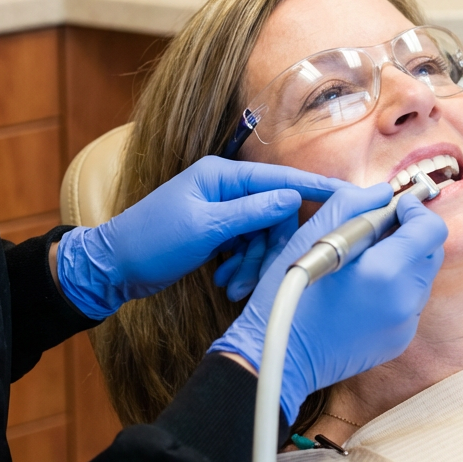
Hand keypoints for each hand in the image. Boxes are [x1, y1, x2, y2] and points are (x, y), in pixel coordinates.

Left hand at [55, 156, 355, 319]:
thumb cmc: (152, 243)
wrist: (113, 268)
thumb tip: (292, 197)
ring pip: (262, 233)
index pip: (280, 179)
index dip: (315, 188)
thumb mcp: (204, 228)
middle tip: (259, 276)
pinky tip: (226, 282)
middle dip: (270, 247)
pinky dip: (242, 265)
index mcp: (222, 175)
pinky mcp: (216, 231)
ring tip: (233, 286)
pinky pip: (246, 245)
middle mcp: (225, 186)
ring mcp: (221, 209)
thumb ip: (251, 212)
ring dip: (253, 263)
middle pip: (275, 212)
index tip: (349, 196)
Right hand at [210, 186, 447, 423]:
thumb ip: (353, 204)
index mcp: (385, 271)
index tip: (393, 207)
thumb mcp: (313, 236)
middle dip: (410, 233)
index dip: (415, 210)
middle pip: (431, 251)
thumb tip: (382, 192)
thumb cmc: (291, 292)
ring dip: (403, 258)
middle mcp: (404, 300)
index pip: (431, 229)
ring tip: (365, 261)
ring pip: (422, 275)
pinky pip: (410, 300)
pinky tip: (362, 288)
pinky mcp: (399, 340)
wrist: (284, 356)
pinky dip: (395, 285)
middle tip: (377, 230)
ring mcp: (405, 324)